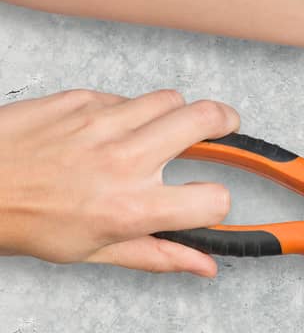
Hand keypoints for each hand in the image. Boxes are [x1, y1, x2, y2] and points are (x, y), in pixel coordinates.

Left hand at [0, 89, 236, 275]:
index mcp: (129, 209)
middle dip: (225, 121)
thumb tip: (203, 264)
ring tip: (158, 129)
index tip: (206, 200)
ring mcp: (102, 124)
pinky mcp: (81, 99)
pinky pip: (124, 96)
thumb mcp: (91, 250)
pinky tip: (106, 130)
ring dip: (173, 113)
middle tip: (223, 126)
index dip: (216, 202)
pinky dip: (124, 110)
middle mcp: (122, 162)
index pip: (212, 198)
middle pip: (207, 118)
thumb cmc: (23, 222)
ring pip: (170, 99)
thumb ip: (157, 254)